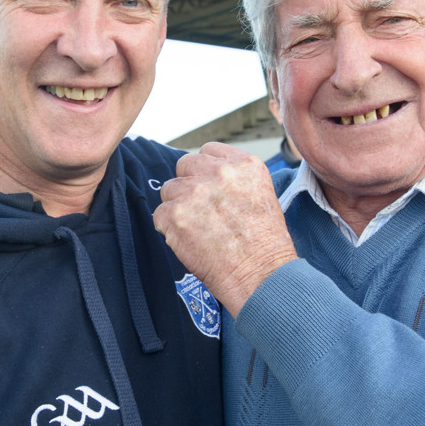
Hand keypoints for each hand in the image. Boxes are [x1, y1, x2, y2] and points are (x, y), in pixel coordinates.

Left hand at [154, 143, 298, 316]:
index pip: (208, 151)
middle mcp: (218, 172)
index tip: (209, 186)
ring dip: (178, 207)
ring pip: (169, 190)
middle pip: (185, 165)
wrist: (261, 274)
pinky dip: (169, 229)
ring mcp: (195, 192)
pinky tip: (190, 241)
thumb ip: (233, 179)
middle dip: (189, 185)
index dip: (205, 170)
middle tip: (201, 211)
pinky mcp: (175, 215)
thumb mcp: (261, 195)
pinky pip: (159, 214)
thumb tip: (206, 177)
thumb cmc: (264, 243)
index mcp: (243, 164)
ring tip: (198, 229)